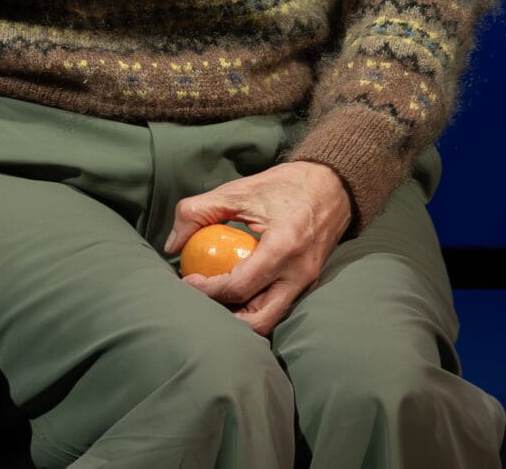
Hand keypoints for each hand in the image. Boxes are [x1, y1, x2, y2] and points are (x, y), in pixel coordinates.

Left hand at [163, 161, 352, 334]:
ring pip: (269, 320)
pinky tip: (234, 292)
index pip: (240, 286)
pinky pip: (277, 306)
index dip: (208, 290)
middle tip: (199, 299)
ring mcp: (306, 283)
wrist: (333, 186)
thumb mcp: (239, 190)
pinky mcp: (306, 284)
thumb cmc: (285, 185)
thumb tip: (173, 244)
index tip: (187, 280)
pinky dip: (253, 306)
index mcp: (283, 248)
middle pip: (258, 321)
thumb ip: (200, 212)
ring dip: (239, 317)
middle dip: (224, 318)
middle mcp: (299, 273)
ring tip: (214, 298)